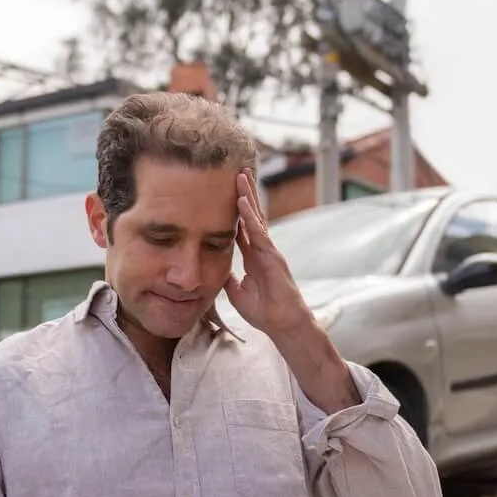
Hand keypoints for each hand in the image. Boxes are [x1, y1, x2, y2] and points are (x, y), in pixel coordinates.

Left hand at [224, 170, 312, 337]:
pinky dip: (250, 215)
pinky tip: (243, 200)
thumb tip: (215, 268)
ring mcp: (268, 250)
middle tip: (236, 173)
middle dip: (244, 194)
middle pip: (250, 216)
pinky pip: (259, 231)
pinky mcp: (272, 255)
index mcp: (252, 257)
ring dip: (248, 196)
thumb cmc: (264, 311)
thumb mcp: (236, 292)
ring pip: (256, 217)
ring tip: (240, 175)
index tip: (224, 194)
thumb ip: (228, 277)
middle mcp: (261, 249)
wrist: (281, 323)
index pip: (241, 229)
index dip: (233, 212)